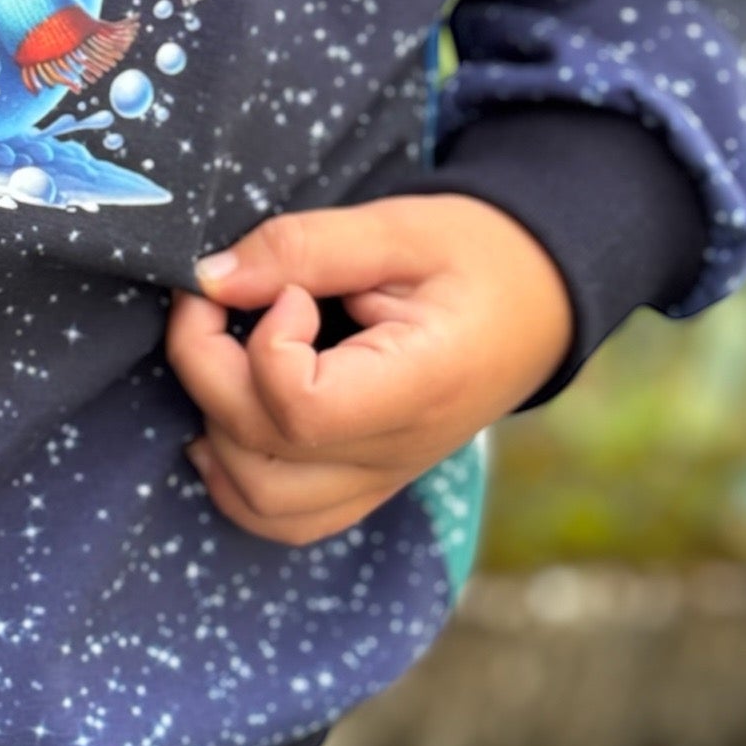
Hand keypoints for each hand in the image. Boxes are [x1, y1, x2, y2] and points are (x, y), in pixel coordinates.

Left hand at [165, 197, 574, 545]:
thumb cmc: (475, 256)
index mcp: (421, 386)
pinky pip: (282, 517)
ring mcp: (381, 478)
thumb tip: (211, 280)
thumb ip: (304, 247)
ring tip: (220, 352)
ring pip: (261, 502)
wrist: (538, 302)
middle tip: (220, 298)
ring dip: (214, 425)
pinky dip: (235, 476)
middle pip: (263, 453)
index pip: (303, 410)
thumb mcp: (400, 227)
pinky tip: (226, 417)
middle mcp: (398, 451)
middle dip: (207, 367)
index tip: (285, 294)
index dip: (264, 347)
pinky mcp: (366, 483)